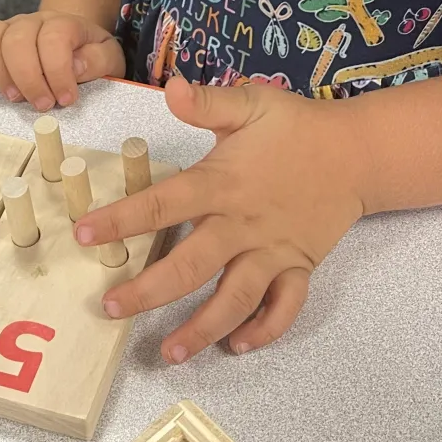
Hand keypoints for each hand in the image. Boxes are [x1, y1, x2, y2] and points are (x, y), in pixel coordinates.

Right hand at [0, 12, 125, 109]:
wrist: (74, 41)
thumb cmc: (90, 55)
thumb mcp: (110, 59)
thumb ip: (98, 60)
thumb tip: (75, 66)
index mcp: (65, 23)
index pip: (54, 39)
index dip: (58, 72)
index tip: (66, 99)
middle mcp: (33, 21)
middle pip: (17, 40)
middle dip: (28, 78)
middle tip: (42, 104)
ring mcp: (8, 28)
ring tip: (14, 97)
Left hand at [74, 76, 363, 360]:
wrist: (358, 151)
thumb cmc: (297, 126)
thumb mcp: (252, 103)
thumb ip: (209, 102)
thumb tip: (171, 88)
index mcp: (222, 184)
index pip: (162, 205)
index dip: (120, 221)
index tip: (83, 234)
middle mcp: (243, 225)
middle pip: (190, 267)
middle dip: (148, 292)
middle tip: (111, 309)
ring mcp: (273, 251)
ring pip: (234, 299)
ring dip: (202, 329)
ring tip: (170, 353)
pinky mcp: (299, 267)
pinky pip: (283, 308)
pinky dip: (263, 330)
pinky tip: (238, 345)